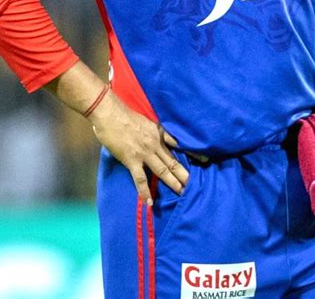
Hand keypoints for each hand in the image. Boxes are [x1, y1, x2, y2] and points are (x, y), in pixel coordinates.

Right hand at [86, 89, 188, 204]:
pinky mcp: (132, 160)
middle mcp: (155, 143)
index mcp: (158, 132)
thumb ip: (150, 130)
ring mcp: (144, 152)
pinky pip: (140, 179)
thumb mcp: (144, 120)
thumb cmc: (123, 114)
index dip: (191, 152)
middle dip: (184, 174)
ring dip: (173, 183)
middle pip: (173, 161)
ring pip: (162, 171)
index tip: (204, 159)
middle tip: (194, 185)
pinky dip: (145, 191)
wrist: (110, 113)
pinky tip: (149, 202)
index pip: (178, 143)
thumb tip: (151, 136)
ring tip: (182, 193)